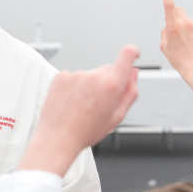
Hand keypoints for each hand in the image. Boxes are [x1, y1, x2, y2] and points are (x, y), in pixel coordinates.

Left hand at [22, 45, 138, 175]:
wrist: (58, 138)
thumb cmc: (86, 131)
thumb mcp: (117, 116)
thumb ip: (130, 92)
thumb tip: (134, 73)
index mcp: (111, 84)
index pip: (127, 54)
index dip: (132, 53)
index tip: (133, 54)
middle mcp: (93, 75)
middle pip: (107, 70)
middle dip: (107, 82)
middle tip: (99, 103)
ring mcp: (76, 74)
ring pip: (89, 75)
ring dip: (89, 86)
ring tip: (81, 107)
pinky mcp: (61, 76)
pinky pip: (73, 77)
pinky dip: (74, 87)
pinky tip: (71, 103)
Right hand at [160, 0, 192, 79]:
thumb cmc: (180, 59)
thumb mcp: (164, 47)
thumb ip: (164, 32)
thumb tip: (168, 26)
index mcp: (173, 27)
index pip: (169, 7)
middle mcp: (186, 24)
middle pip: (180, 11)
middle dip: (177, 17)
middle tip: (177, 31)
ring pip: (189, 21)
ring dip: (187, 27)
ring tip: (188, 42)